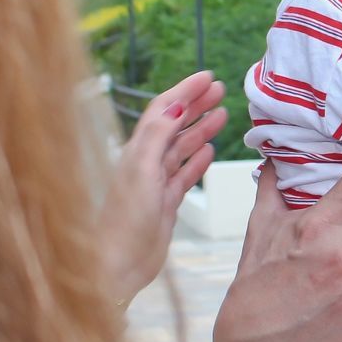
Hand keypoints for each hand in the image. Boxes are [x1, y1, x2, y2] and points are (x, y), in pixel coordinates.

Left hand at [98, 71, 226, 306]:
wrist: (119, 265)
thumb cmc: (126, 219)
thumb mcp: (142, 171)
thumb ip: (157, 135)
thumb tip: (175, 104)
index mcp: (137, 151)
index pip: (163, 110)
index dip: (184, 91)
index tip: (207, 77)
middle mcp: (146, 162)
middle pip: (174, 125)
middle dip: (196, 105)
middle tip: (220, 89)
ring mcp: (156, 183)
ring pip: (182, 148)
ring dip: (201, 129)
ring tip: (222, 114)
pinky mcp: (166, 203)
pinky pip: (185, 175)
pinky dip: (197, 161)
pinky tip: (209, 151)